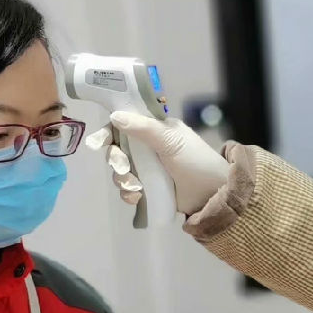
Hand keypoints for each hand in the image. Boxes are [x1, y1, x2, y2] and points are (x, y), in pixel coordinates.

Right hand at [84, 111, 229, 215]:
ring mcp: (148, 169)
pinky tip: (137, 197)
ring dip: (122, 179)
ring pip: (121, 171)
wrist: (214, 196)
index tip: (98, 143)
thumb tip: (115, 116)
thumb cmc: (196, 162)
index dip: (108, 132)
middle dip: (116, 160)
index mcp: (155, 130)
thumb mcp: (171, 141)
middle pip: (118, 150)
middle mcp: (149, 148)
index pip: (124, 125)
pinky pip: (128, 189)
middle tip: (123, 168)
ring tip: (136, 186)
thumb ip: (144, 128)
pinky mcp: (149, 189)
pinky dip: (129, 193)